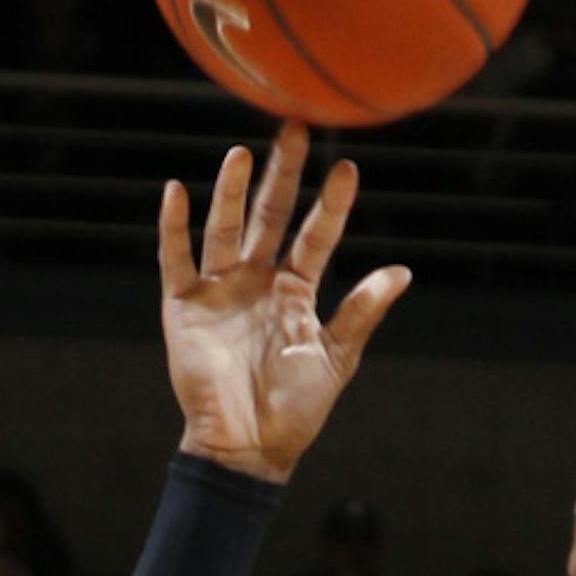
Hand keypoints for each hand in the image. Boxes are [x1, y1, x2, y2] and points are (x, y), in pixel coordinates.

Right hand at [161, 130, 408, 483]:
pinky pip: (176, 258)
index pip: (315, 236)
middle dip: (282, 174)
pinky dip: (174, 227)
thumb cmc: (294, 411)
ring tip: (242, 154)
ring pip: (225, 228)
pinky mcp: (183, 306)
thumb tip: (401, 272)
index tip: (347, 167)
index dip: (330, 204)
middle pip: (270, 216)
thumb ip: (361, 313)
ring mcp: (219, 289)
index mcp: (295, 291)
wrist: (246, 448)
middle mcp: (257, 280)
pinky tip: (177, 192)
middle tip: (295, 127)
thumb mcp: (335, 359)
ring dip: (232, 192)